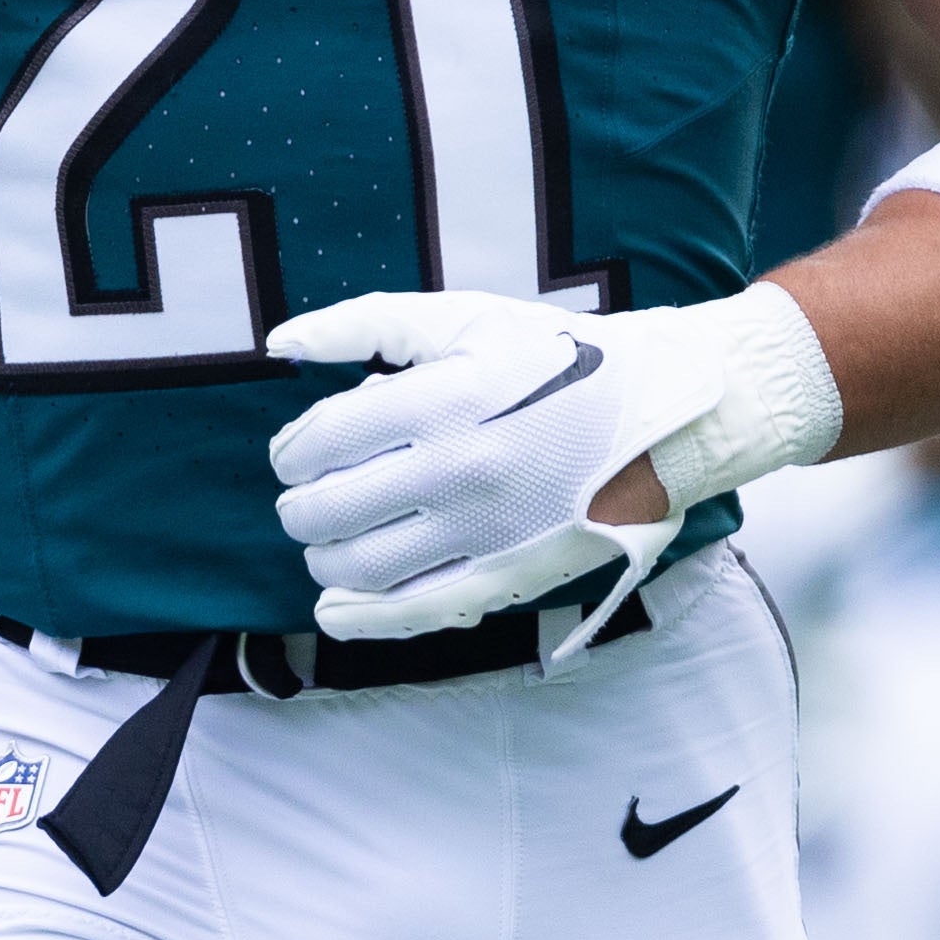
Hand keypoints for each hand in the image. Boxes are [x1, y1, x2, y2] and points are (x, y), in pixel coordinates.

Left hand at [265, 284, 838, 644]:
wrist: (663, 411)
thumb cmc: (556, 357)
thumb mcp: (463, 318)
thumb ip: (363, 324)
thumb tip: (277, 344)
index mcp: (440, 399)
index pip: (319, 442)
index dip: (291, 451)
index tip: (297, 452)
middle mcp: (457, 470)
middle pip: (325, 512)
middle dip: (300, 505)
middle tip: (309, 496)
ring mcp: (483, 532)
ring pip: (357, 569)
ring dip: (325, 558)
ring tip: (334, 538)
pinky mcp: (509, 576)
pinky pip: (415, 614)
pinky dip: (360, 621)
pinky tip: (333, 611)